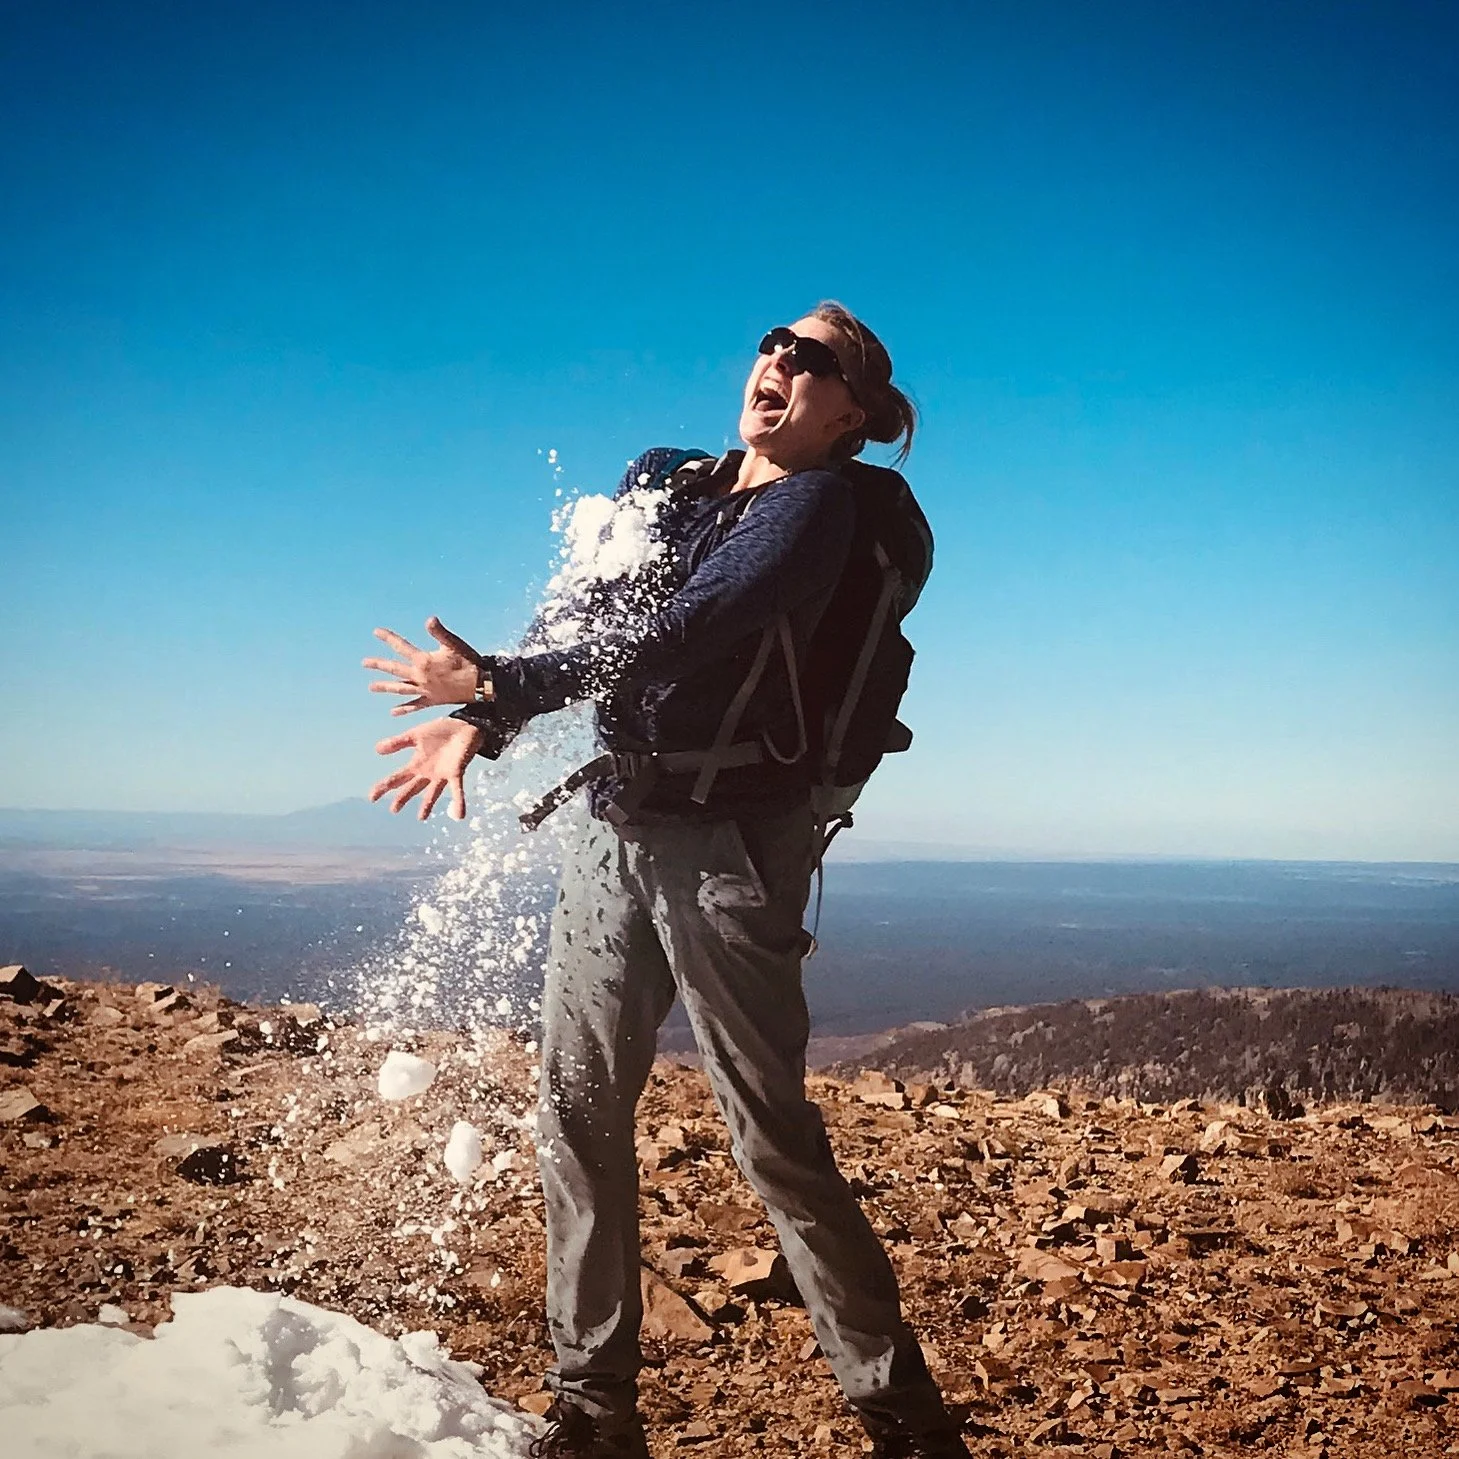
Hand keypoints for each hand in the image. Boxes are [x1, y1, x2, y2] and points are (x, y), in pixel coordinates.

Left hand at [363, 617, 484, 714]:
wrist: (481, 686)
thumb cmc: (468, 662)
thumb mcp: (454, 645)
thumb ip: (440, 633)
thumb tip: (429, 619)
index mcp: (424, 661)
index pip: (401, 647)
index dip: (389, 638)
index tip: (376, 632)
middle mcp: (420, 677)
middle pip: (395, 669)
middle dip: (379, 665)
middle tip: (364, 662)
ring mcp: (425, 690)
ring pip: (401, 688)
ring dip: (385, 687)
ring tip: (371, 687)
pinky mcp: (432, 700)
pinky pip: (415, 705)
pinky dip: (404, 708)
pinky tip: (393, 711)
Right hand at [370, 716, 484, 820]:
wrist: (463, 725)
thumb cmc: (440, 732)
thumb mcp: (415, 735)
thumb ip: (397, 743)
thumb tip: (377, 749)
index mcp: (417, 764)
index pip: (397, 778)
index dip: (384, 787)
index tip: (371, 797)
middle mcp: (428, 773)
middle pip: (412, 788)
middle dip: (403, 798)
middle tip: (393, 810)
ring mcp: (442, 775)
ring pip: (433, 793)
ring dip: (428, 805)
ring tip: (421, 818)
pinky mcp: (457, 772)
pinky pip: (457, 790)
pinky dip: (458, 802)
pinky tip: (459, 816)